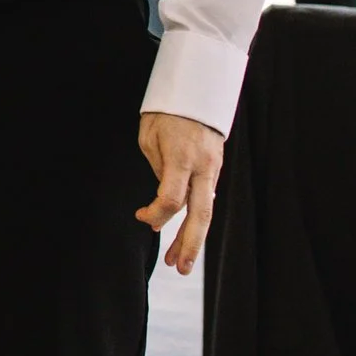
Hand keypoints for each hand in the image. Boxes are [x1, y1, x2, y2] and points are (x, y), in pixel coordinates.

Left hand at [137, 111, 223, 275]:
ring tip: (179, 262)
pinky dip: (196, 219)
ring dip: (193, 238)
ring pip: (207, 211)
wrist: (197, 88)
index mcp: (182, 158)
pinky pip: (206, 198)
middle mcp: (203, 166)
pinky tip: (185, 235)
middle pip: (199, 213)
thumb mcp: (149, 136)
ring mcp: (213, 168)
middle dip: (189, 243)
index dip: (155, 214)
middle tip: (177, 267)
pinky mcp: (215, 168)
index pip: (171, 198)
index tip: (140, 217)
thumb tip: (163, 202)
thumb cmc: (166, 111)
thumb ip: (157, 170)